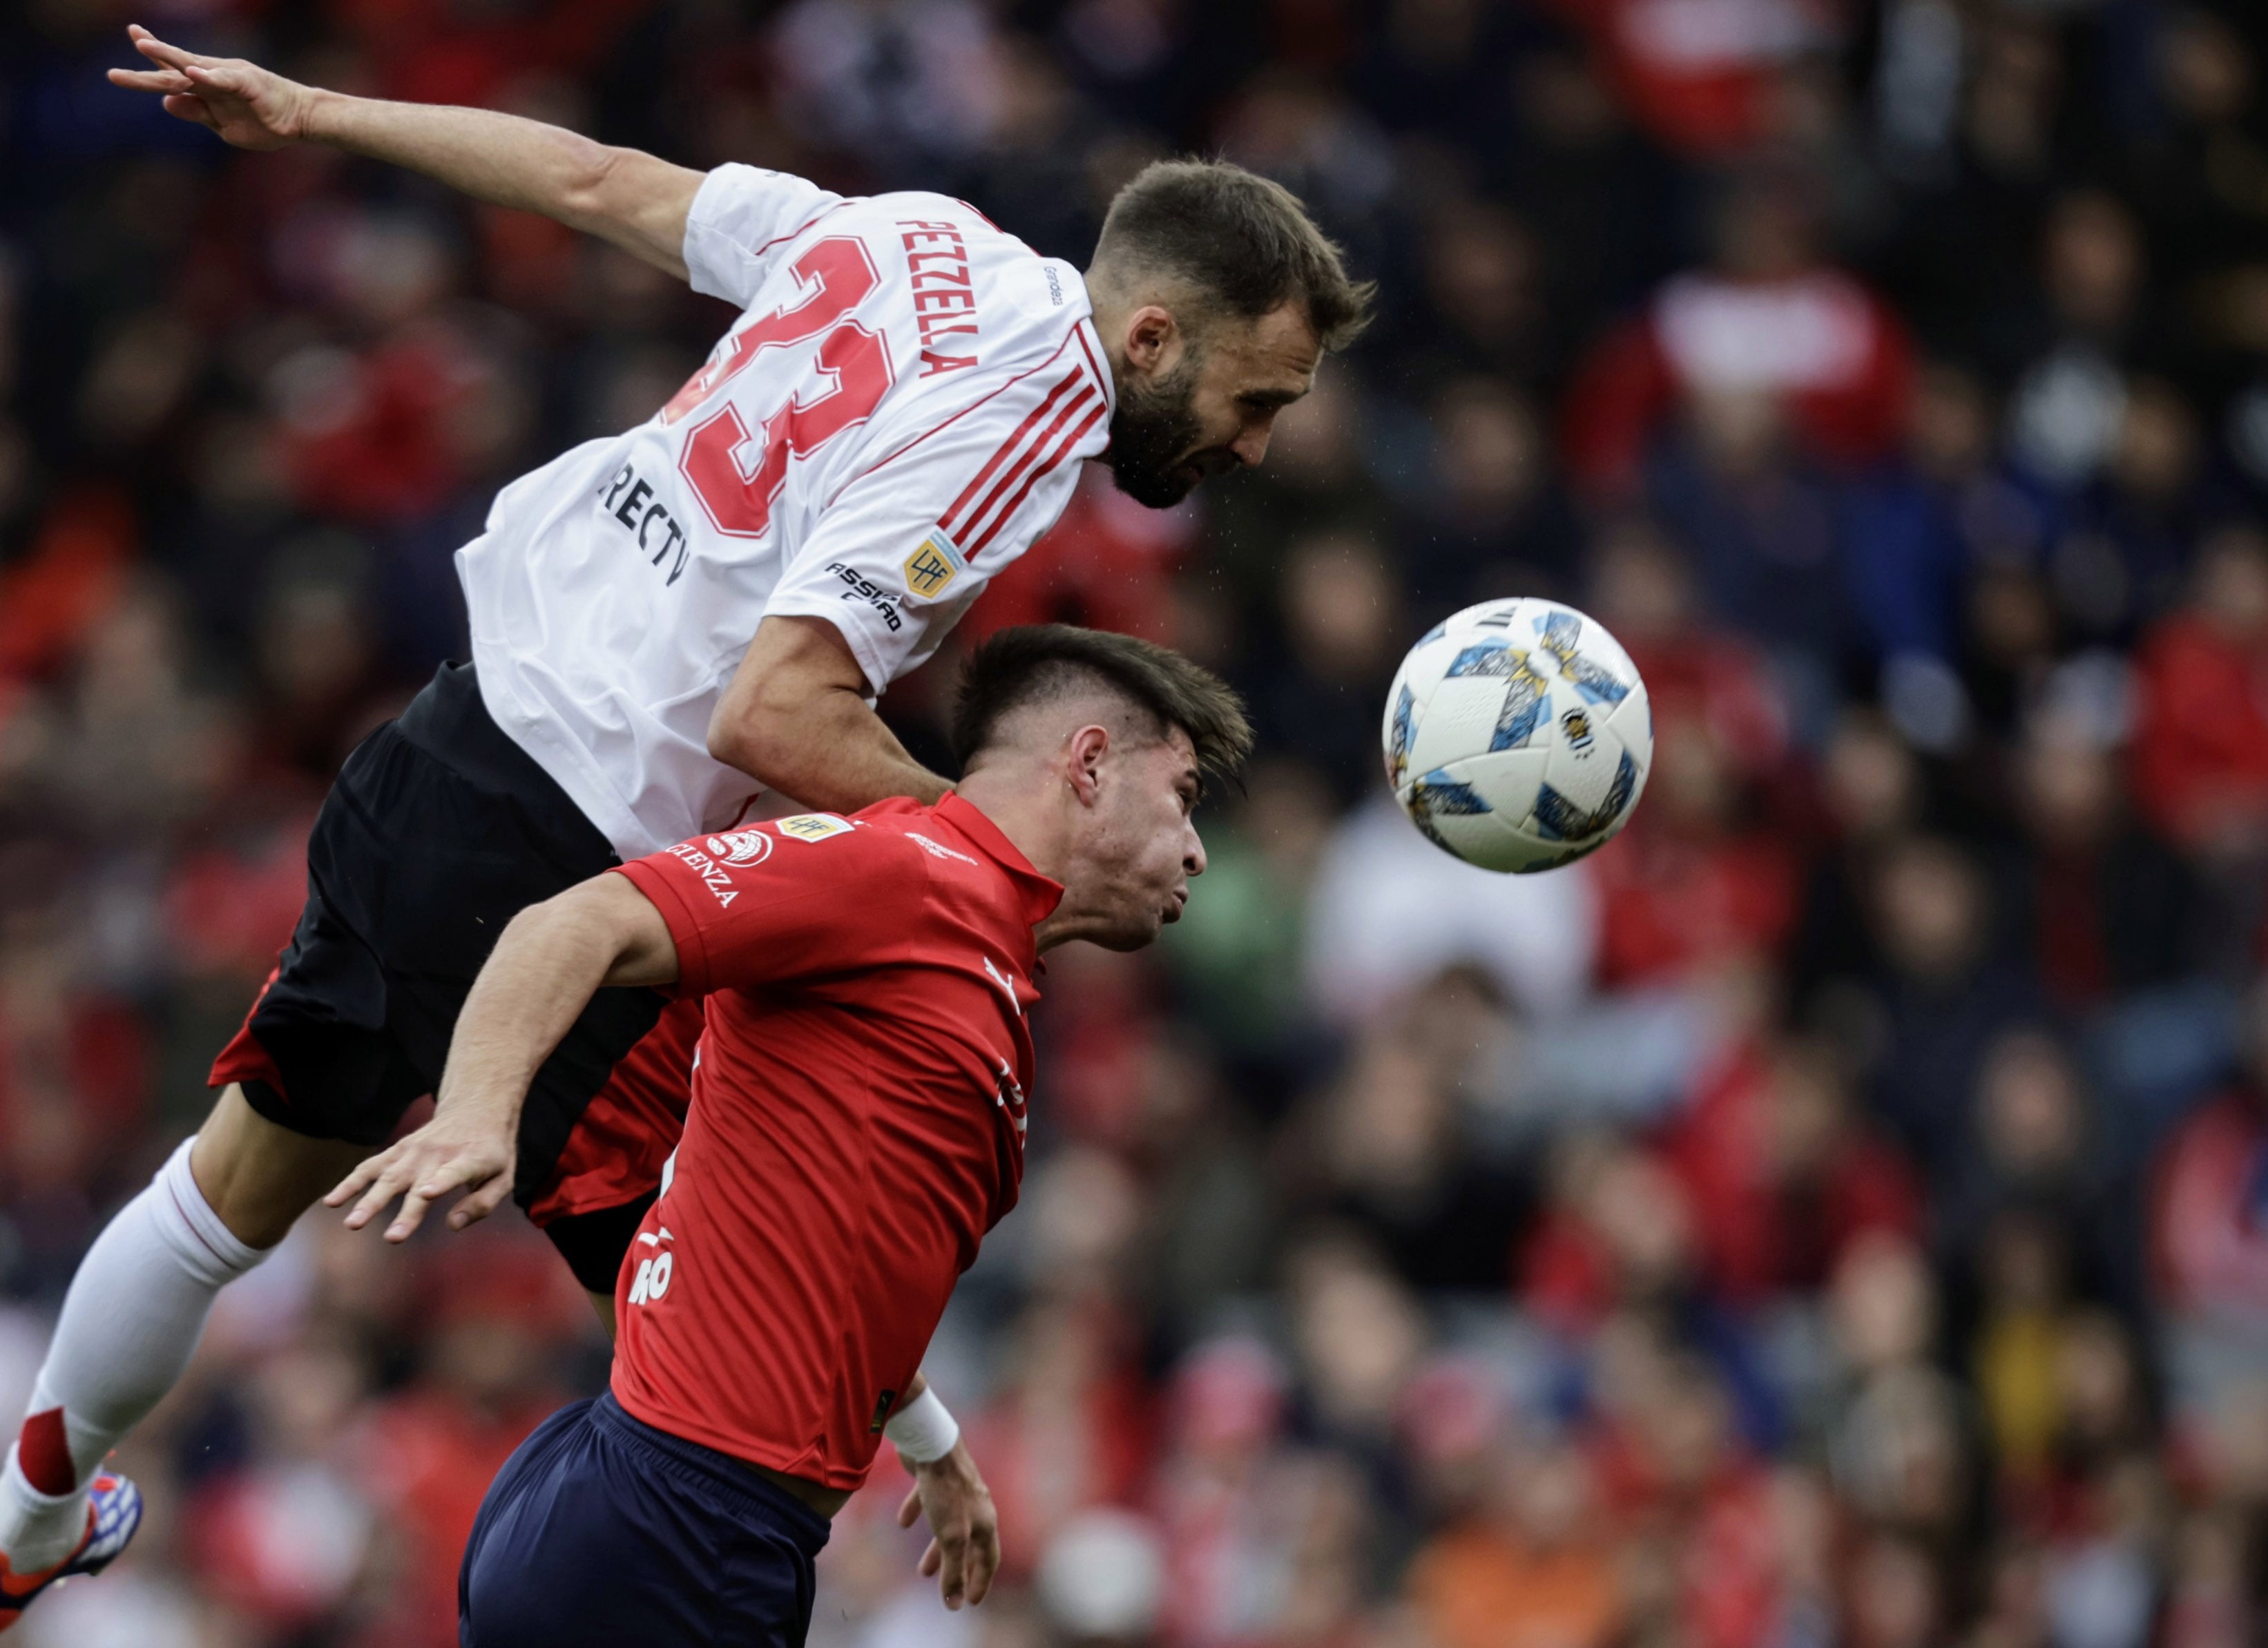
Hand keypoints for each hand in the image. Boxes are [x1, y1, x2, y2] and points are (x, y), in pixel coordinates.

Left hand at [106, 24, 317, 150]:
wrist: (300, 121)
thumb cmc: (264, 122)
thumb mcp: (222, 126)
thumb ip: (196, 112)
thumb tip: (166, 103)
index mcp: (206, 88)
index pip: (171, 71)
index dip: (151, 57)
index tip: (134, 35)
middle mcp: (212, 77)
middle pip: (173, 70)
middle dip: (146, 65)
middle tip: (115, 69)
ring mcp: (228, 78)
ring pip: (193, 65)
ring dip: (168, 56)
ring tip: (144, 46)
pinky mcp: (247, 83)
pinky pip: (225, 79)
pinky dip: (209, 76)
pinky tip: (192, 73)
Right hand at [322, 1104, 516, 1240]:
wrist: (475, 1108)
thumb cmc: (492, 1151)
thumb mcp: (503, 1176)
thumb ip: (482, 1203)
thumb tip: (453, 1225)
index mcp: (470, 1159)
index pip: (455, 1171)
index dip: (442, 1182)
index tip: (426, 1194)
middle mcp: (438, 1155)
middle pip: (416, 1184)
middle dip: (404, 1213)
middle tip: (391, 1239)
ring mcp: (414, 1152)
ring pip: (387, 1177)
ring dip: (368, 1200)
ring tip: (351, 1223)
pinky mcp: (397, 1150)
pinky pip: (370, 1167)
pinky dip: (350, 1183)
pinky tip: (331, 1201)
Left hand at [895, 1440, 999, 1611]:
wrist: (932, 1443)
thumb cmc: (947, 1491)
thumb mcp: (951, 1537)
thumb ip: (953, 1570)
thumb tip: (954, 1606)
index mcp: (985, 1521)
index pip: (989, 1559)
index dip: (981, 1582)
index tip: (971, 1601)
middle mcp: (975, 1506)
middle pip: (969, 1545)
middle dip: (957, 1570)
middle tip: (947, 1590)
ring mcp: (956, 1491)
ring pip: (948, 1527)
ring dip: (935, 1550)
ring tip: (921, 1571)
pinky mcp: (935, 1478)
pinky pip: (928, 1502)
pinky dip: (917, 1514)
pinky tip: (902, 1522)